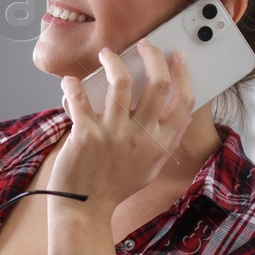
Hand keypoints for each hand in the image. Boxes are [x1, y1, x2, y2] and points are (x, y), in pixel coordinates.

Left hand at [54, 42, 194, 211]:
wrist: (84, 209)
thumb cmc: (115, 188)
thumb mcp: (151, 169)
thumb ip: (169, 143)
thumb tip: (185, 117)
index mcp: (159, 143)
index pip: (184, 101)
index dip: (184, 74)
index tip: (178, 56)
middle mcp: (141, 136)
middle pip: (158, 84)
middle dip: (153, 56)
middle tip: (144, 45)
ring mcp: (114, 134)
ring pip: (120, 82)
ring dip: (113, 61)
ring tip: (107, 54)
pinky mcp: (86, 134)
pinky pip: (80, 98)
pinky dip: (72, 86)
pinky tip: (70, 82)